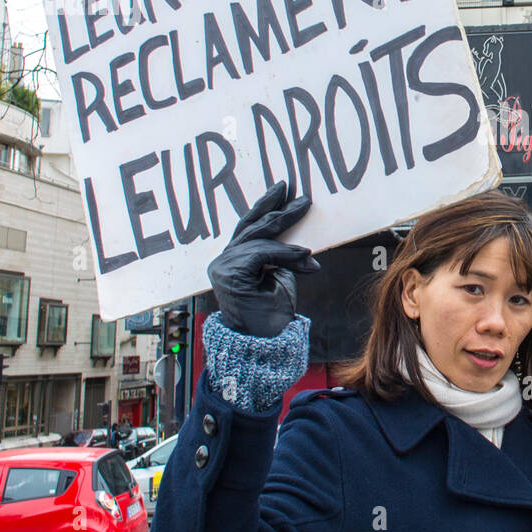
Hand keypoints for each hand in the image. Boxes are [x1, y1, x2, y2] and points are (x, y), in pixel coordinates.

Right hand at [207, 182, 318, 337]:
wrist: (262, 341)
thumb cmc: (270, 314)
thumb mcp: (282, 277)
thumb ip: (283, 258)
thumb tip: (300, 244)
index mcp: (235, 259)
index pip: (251, 227)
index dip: (270, 209)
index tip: (288, 194)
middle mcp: (226, 259)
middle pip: (251, 224)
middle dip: (273, 204)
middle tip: (293, 190)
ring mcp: (225, 266)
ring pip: (259, 238)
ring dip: (286, 229)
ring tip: (306, 221)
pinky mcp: (231, 274)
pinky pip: (262, 253)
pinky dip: (285, 253)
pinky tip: (303, 255)